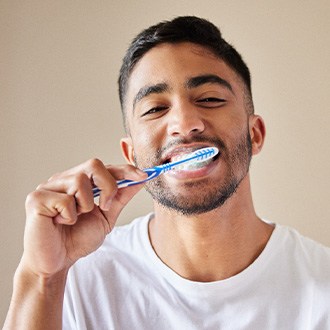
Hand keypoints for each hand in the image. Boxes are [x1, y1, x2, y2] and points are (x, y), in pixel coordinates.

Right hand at [21, 158, 145, 277]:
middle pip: (93, 164)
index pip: (104, 167)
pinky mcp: (36, 199)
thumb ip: (120, 197)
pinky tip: (61, 223)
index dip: (125, 170)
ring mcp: (48, 187)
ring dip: (86, 205)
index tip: (143, 176)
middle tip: (104, 207)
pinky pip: (65, 200)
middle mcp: (63, 180)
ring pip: (80, 180)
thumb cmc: (77, 239)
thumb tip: (140, 180)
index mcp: (78, 182)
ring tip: (75, 219)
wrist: (55, 263)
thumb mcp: (106, 217)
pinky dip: (70, 216)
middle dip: (108, 186)